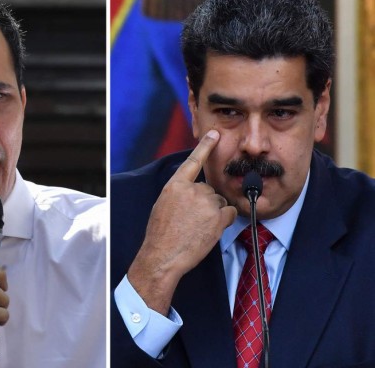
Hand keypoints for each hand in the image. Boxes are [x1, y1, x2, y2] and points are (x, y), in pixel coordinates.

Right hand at [127, 130, 236, 315]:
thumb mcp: (162, 206)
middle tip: (192, 220)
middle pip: (209, 189)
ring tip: (197, 228)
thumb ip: (178, 193)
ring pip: (219, 202)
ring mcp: (206, 202)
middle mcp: (192, 190)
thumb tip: (190, 191)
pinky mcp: (218, 217)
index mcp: (175, 185)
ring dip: (213, 213)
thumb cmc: (160, 234)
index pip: (193, 161)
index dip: (205, 146)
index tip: (214, 134)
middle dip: (205, 203)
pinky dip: (224, 221)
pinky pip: (230, 212)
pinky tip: (210, 231)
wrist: (163, 256)